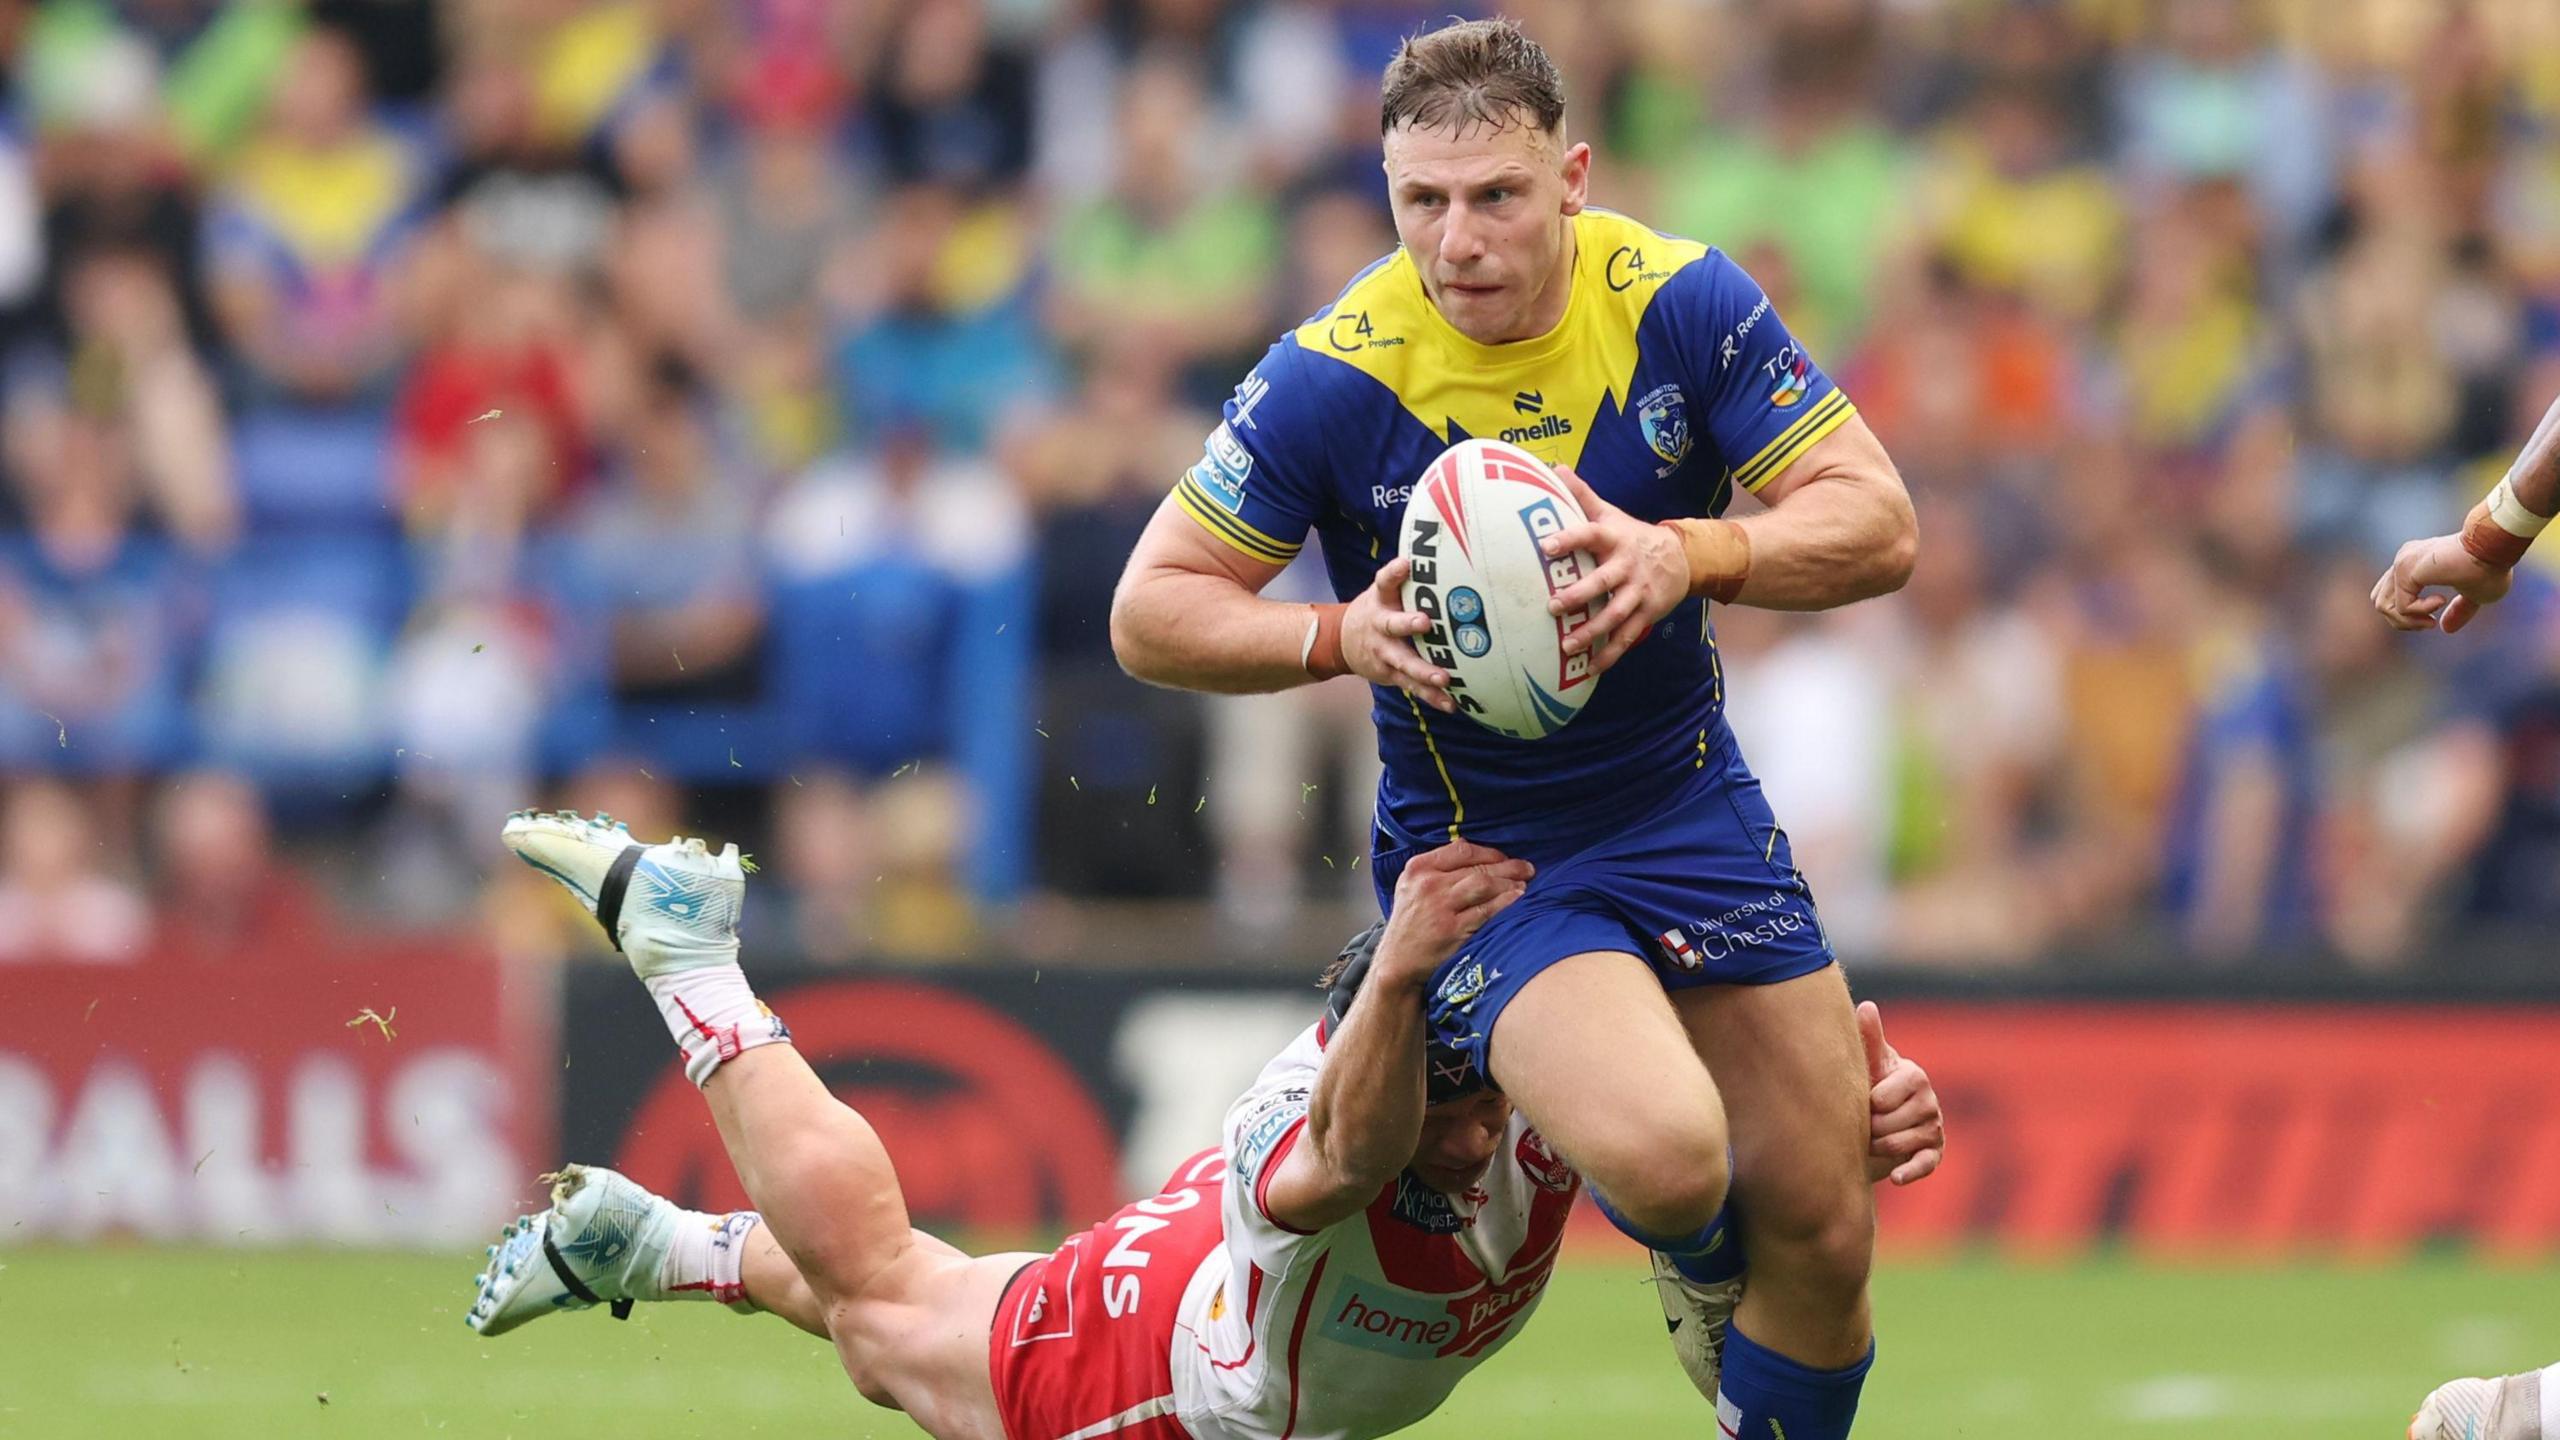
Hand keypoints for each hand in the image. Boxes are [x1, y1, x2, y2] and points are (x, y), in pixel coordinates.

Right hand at [1344, 555, 1454, 711]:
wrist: (1341, 641)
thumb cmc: (1377, 610)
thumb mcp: (1383, 591)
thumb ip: (1403, 578)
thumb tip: (1432, 553)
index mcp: (1379, 602)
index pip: (1384, 582)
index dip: (1393, 573)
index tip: (1405, 564)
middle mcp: (1380, 628)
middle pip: (1392, 626)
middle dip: (1408, 625)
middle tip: (1425, 622)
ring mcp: (1384, 654)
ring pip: (1404, 663)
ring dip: (1423, 671)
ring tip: (1444, 678)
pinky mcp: (1390, 674)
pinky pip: (1411, 686)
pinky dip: (1430, 696)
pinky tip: (1450, 703)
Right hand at [1373, 841, 1534, 984]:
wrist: (1398, 962)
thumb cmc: (1409, 924)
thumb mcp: (1411, 886)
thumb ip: (1436, 867)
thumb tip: (1468, 846)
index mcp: (1418, 868)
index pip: (1462, 850)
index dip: (1490, 853)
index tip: (1504, 858)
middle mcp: (1428, 884)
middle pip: (1478, 868)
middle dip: (1508, 867)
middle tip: (1527, 868)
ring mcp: (1441, 907)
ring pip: (1484, 885)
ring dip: (1510, 883)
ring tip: (1525, 883)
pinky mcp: (1452, 930)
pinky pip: (1486, 911)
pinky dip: (1506, 903)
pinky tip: (1517, 899)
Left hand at [1535, 465, 1685, 675]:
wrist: (1683, 558)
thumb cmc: (1631, 535)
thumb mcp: (1610, 513)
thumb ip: (1581, 494)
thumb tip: (1552, 467)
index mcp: (1614, 539)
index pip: (1589, 535)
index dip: (1569, 539)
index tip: (1545, 546)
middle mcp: (1627, 566)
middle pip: (1603, 582)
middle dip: (1579, 596)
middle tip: (1552, 607)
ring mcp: (1639, 593)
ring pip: (1615, 615)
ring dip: (1592, 632)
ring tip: (1567, 646)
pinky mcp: (1647, 614)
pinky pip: (1628, 637)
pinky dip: (1611, 654)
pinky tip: (1591, 669)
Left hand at [1859, 1000, 1943, 1186]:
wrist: (1878, 1114)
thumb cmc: (1871, 1082)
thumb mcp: (1869, 1062)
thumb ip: (1869, 1038)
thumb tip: (1866, 1006)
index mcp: (1914, 1076)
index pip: (1883, 1098)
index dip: (1866, 1104)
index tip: (1861, 1100)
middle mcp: (1929, 1102)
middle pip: (1890, 1123)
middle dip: (1869, 1127)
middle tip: (1860, 1124)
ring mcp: (1933, 1128)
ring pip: (1900, 1143)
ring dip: (1878, 1146)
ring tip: (1867, 1140)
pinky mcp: (1933, 1153)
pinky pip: (1925, 1164)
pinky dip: (1910, 1171)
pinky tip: (1895, 1178)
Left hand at [2373, 532, 2512, 633]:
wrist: (2496, 546)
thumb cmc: (2491, 566)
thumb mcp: (2475, 595)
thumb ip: (2458, 609)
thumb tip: (2446, 629)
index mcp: (2414, 565)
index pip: (2389, 597)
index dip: (2407, 617)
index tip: (2433, 621)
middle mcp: (2403, 561)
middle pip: (2381, 603)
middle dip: (2402, 622)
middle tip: (2429, 623)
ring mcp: (2402, 563)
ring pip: (2384, 607)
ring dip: (2409, 622)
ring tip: (2432, 619)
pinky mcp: (2406, 570)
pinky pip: (2402, 606)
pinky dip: (2421, 612)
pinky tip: (2441, 601)